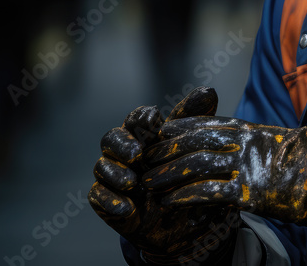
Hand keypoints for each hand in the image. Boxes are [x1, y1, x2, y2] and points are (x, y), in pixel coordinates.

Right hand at [89, 88, 236, 263]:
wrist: (178, 218)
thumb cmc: (183, 174)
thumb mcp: (193, 147)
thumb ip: (196, 119)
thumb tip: (209, 89)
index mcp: (143, 134)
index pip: (135, 118)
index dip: (141, 117)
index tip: (153, 118)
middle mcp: (124, 151)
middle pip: (111, 138)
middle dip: (122, 144)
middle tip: (136, 153)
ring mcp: (112, 174)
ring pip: (101, 166)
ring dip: (115, 173)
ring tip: (133, 183)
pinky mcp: (105, 198)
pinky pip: (97, 196)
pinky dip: (110, 201)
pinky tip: (128, 208)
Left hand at [142, 116, 306, 225]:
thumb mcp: (279, 140)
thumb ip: (255, 140)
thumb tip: (240, 140)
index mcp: (252, 130)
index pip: (208, 123)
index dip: (181, 127)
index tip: (162, 131)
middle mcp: (246, 143)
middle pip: (195, 141)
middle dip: (167, 150)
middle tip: (146, 158)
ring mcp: (246, 166)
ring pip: (195, 165)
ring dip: (168, 174)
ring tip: (149, 182)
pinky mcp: (248, 192)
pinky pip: (207, 192)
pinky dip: (184, 196)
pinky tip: (169, 201)